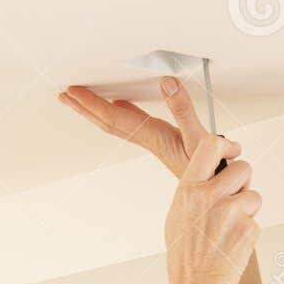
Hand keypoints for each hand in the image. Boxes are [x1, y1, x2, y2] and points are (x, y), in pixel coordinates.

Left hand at [57, 76, 236, 179]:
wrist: (218, 198)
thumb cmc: (212, 174)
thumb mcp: (200, 140)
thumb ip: (184, 110)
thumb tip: (167, 84)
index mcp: (154, 136)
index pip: (116, 117)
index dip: (93, 103)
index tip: (74, 91)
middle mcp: (150, 139)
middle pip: (109, 122)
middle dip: (85, 108)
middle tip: (64, 95)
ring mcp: (155, 141)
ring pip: (118, 124)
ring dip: (97, 112)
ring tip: (80, 100)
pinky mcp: (163, 142)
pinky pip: (131, 125)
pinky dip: (118, 113)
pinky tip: (118, 107)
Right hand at [163, 134, 260, 283]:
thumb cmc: (186, 258)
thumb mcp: (177, 216)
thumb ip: (194, 190)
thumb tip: (208, 173)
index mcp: (189, 190)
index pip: (210, 147)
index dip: (226, 144)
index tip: (233, 149)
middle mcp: (210, 197)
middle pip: (243, 168)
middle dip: (243, 181)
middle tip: (235, 197)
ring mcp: (231, 213)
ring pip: (253, 195)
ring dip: (248, 208)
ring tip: (230, 228)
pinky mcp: (248, 229)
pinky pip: (256, 220)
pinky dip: (248, 230)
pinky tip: (232, 244)